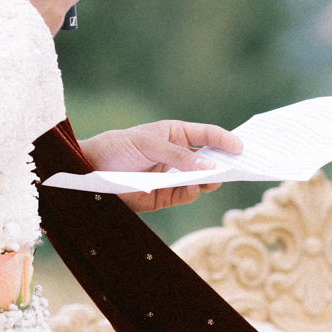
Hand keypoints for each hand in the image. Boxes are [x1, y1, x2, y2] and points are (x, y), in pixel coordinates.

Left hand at [80, 120, 243, 212]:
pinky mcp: (164, 196)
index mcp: (175, 134)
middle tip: (239, 167)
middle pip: (209, 159)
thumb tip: (209, 166)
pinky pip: (186, 195)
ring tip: (214, 180)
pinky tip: (193, 188)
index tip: (241, 147)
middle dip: (224, 162)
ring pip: (201, 180)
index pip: (207, 134)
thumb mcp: (148, 144)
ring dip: (209, 180)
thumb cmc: (117, 148)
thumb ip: (178, 156)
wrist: (90, 172)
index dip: (225, 139)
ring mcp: (172, 176)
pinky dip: (192, 193)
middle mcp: (177, 156)